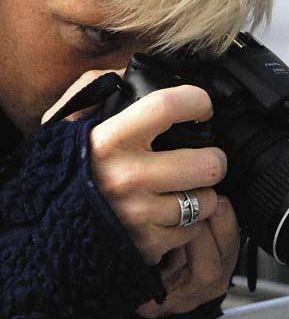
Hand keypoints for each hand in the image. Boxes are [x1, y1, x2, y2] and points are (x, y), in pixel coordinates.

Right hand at [44, 70, 239, 316]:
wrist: (45, 228)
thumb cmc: (70, 169)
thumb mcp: (72, 123)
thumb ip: (99, 90)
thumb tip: (133, 75)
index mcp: (109, 140)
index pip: (168, 106)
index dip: (196, 101)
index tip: (202, 107)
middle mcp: (127, 177)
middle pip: (209, 163)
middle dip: (214, 159)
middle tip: (205, 158)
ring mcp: (140, 214)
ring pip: (208, 199)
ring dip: (203, 194)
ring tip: (186, 188)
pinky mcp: (148, 243)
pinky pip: (194, 229)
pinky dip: (190, 222)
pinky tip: (172, 213)